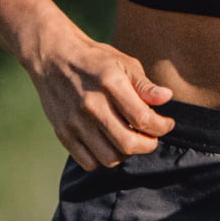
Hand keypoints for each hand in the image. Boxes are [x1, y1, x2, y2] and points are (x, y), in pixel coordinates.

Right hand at [23, 27, 175, 169]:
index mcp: (110, 83)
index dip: (161, 126)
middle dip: (148, 145)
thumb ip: (144, 85)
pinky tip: (108, 143)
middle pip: (127, 144)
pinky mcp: (62, 133)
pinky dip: (102, 159)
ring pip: (109, 158)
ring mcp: (75, 122)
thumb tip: (167, 98)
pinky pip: (88, 162)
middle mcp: (91, 105)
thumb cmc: (94, 60)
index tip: (166, 124)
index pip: (143, 118)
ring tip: (129, 138)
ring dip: (126, 153)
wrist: (52, 57)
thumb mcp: (123, 62)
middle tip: (151, 137)